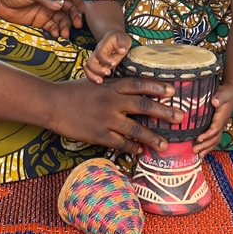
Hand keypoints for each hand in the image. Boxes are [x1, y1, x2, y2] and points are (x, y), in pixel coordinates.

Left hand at [0, 0, 84, 37]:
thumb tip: (60, 5)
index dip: (77, 1)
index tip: (83, 10)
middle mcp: (50, 0)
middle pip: (68, 8)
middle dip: (74, 16)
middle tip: (76, 24)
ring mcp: (45, 11)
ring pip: (61, 19)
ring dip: (65, 26)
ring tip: (65, 34)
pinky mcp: (39, 21)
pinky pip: (51, 26)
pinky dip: (55, 31)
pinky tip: (55, 34)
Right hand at [49, 77, 184, 154]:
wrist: (53, 104)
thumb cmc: (73, 91)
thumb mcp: (95, 82)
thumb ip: (113, 86)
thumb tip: (132, 90)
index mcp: (111, 86)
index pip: (138, 84)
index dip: (156, 86)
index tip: (172, 89)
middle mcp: (112, 101)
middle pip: (144, 106)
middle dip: (164, 112)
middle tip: (180, 116)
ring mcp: (106, 119)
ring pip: (136, 130)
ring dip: (152, 138)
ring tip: (165, 145)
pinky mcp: (99, 135)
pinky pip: (121, 143)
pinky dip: (132, 148)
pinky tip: (140, 151)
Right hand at [85, 31, 132, 83]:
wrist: (114, 39)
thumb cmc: (119, 39)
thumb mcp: (124, 38)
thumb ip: (123, 43)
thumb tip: (122, 50)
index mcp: (103, 46)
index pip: (99, 52)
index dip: (105, 59)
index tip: (114, 63)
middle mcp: (97, 53)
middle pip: (90, 61)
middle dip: (97, 69)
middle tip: (108, 73)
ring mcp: (96, 60)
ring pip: (88, 68)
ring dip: (92, 76)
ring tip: (100, 81)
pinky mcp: (97, 66)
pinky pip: (90, 72)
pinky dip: (92, 78)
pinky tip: (100, 81)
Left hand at [193, 83, 232, 157]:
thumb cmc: (226, 94)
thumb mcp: (223, 94)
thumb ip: (219, 98)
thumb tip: (215, 102)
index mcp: (221, 118)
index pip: (214, 130)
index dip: (207, 136)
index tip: (198, 139)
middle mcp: (221, 125)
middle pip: (214, 139)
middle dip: (205, 146)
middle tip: (194, 150)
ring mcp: (220, 126)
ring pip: (215, 141)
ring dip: (207, 148)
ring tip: (198, 155)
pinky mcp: (218, 126)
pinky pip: (214, 138)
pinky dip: (209, 145)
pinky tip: (202, 150)